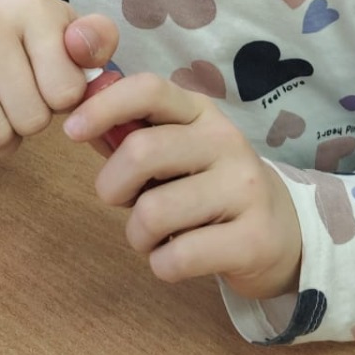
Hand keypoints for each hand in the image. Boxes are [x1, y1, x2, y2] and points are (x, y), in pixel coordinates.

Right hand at [0, 0, 118, 162]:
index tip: (48, 79)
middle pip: (31, 119)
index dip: (63, 98)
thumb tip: (85, 48)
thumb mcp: (67, 35)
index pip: (67, 92)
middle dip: (32, 119)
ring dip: (3, 137)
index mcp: (31, 7)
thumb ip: (96, 40)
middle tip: (18, 96)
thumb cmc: (28, 44)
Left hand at [65, 72, 303, 301]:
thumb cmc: (209, 186)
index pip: (148, 89)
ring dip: (138, 235)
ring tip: (156, 237)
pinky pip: (177, 258)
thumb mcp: (177, 150)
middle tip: (122, 203)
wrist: (284, 232)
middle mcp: (226, 141)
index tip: (70, 130)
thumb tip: (78, 118)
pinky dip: (162, 265)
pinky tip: (179, 258)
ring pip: (153, 212)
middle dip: (112, 187)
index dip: (102, 105)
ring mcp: (244, 189)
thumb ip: (130, 134)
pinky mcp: (253, 239)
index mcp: (200, 112)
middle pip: (141, 153)